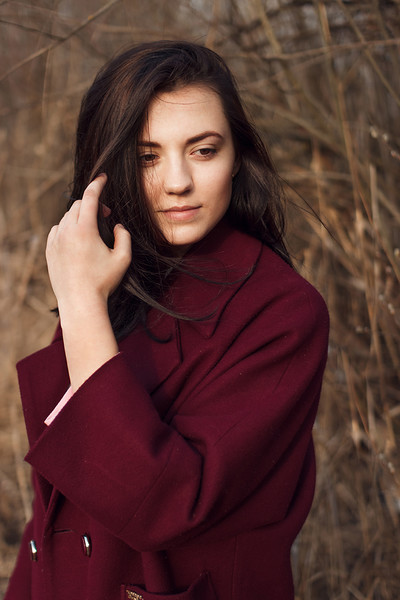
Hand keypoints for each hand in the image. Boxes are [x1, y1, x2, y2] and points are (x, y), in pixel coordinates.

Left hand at [46, 174, 131, 311]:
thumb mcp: (123, 258)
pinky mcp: (49, 250)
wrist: (80, 302)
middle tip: (106, 215)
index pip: (89, 197)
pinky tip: (77, 239)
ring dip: (80, 216)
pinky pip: (57, 230)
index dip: (97, 184)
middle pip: (78, 205)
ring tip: (93, 230)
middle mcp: (66, 231)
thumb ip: (124, 236)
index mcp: (84, 229)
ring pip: (67, 217)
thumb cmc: (103, 282)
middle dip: (93, 204)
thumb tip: (118, 225)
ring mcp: (55, 240)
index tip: (103, 177)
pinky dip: (67, 227)